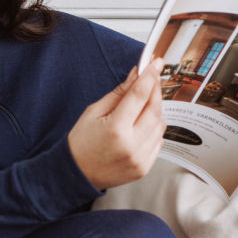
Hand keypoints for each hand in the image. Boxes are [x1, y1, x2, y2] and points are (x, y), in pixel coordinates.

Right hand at [67, 58, 165, 189]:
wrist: (77, 174)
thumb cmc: (81, 142)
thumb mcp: (93, 112)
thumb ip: (118, 93)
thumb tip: (136, 74)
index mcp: (115, 129)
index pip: (139, 95)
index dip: (149, 76)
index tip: (156, 63)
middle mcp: (131, 145)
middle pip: (154, 109)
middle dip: (156, 90)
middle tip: (153, 79)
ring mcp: (140, 158)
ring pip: (160, 125)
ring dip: (156, 110)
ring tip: (143, 105)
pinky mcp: (144, 167)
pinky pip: (159, 141)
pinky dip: (154, 129)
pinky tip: (141, 125)